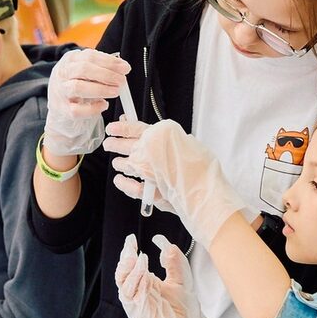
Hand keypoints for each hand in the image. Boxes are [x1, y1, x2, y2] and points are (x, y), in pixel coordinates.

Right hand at [44, 49, 129, 160]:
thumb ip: (102, 68)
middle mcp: (62, 74)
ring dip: (100, 89)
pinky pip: (77, 110)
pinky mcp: (62, 110)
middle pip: (84, 69)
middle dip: (106, 75)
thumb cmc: (78, 86)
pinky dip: (93, 108)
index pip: (90, 56)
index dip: (110, 62)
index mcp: (70, 60)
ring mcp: (60, 92)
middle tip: (122, 81)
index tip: (125, 68)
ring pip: (78, 88)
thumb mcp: (86, 72)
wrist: (60, 109)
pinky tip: (104, 105)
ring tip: (115, 91)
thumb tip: (123, 67)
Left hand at [109, 119, 246, 242]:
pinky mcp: (147, 189)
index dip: (121, 127)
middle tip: (109, 144)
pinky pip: (129, 186)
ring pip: (124, 164)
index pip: (134, 128)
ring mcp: (146, 170)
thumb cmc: (202, 168)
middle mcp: (150, 151)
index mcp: (161, 136)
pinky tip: (120, 180)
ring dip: (119, 163)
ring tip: (118, 163)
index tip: (113, 127)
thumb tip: (158, 137)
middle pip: (124, 145)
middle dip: (114, 144)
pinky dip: (123, 183)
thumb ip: (170, 141)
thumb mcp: (188, 144)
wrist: (207, 190)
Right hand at [114, 234, 219, 317]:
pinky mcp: (140, 316)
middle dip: (124, 257)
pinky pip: (129, 298)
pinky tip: (142, 271)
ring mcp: (138, 306)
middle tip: (130, 244)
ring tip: (138, 256)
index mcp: (147, 287)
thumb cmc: (187, 316)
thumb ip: (174, 263)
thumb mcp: (182, 282)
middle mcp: (139, 296)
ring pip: (122, 285)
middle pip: (123, 273)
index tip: (132, 238)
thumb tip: (165, 244)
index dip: (129, 252)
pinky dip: (133, 283)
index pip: (132, 267)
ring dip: (128, 269)